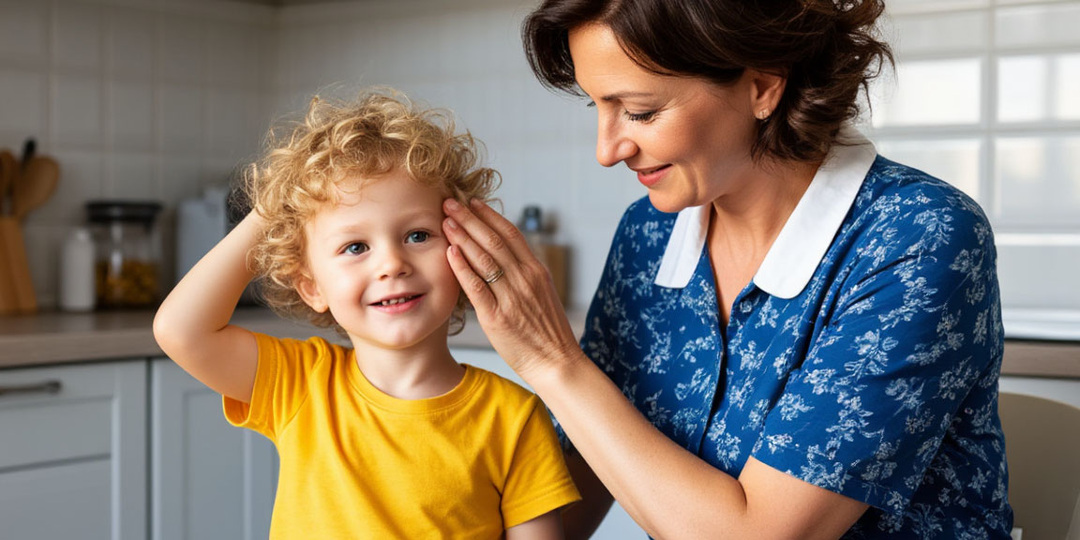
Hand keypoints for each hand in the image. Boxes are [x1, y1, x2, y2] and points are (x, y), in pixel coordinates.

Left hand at [442, 198, 580, 379]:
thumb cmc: (547, 331)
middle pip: (493, 240)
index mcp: (536, 271)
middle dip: (469, 219)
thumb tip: (506, 255)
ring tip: (445, 221)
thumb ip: (524, 274)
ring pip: (484, 259)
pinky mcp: (497, 317)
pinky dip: (462, 267)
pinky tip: (450, 252)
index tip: (472, 202)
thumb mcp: (542, 294)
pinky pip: (476, 287)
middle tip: (449, 202)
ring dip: (462, 237)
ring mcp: (512, 297)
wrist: (557, 362)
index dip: (489, 215)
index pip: (510, 234)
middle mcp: (525, 279)